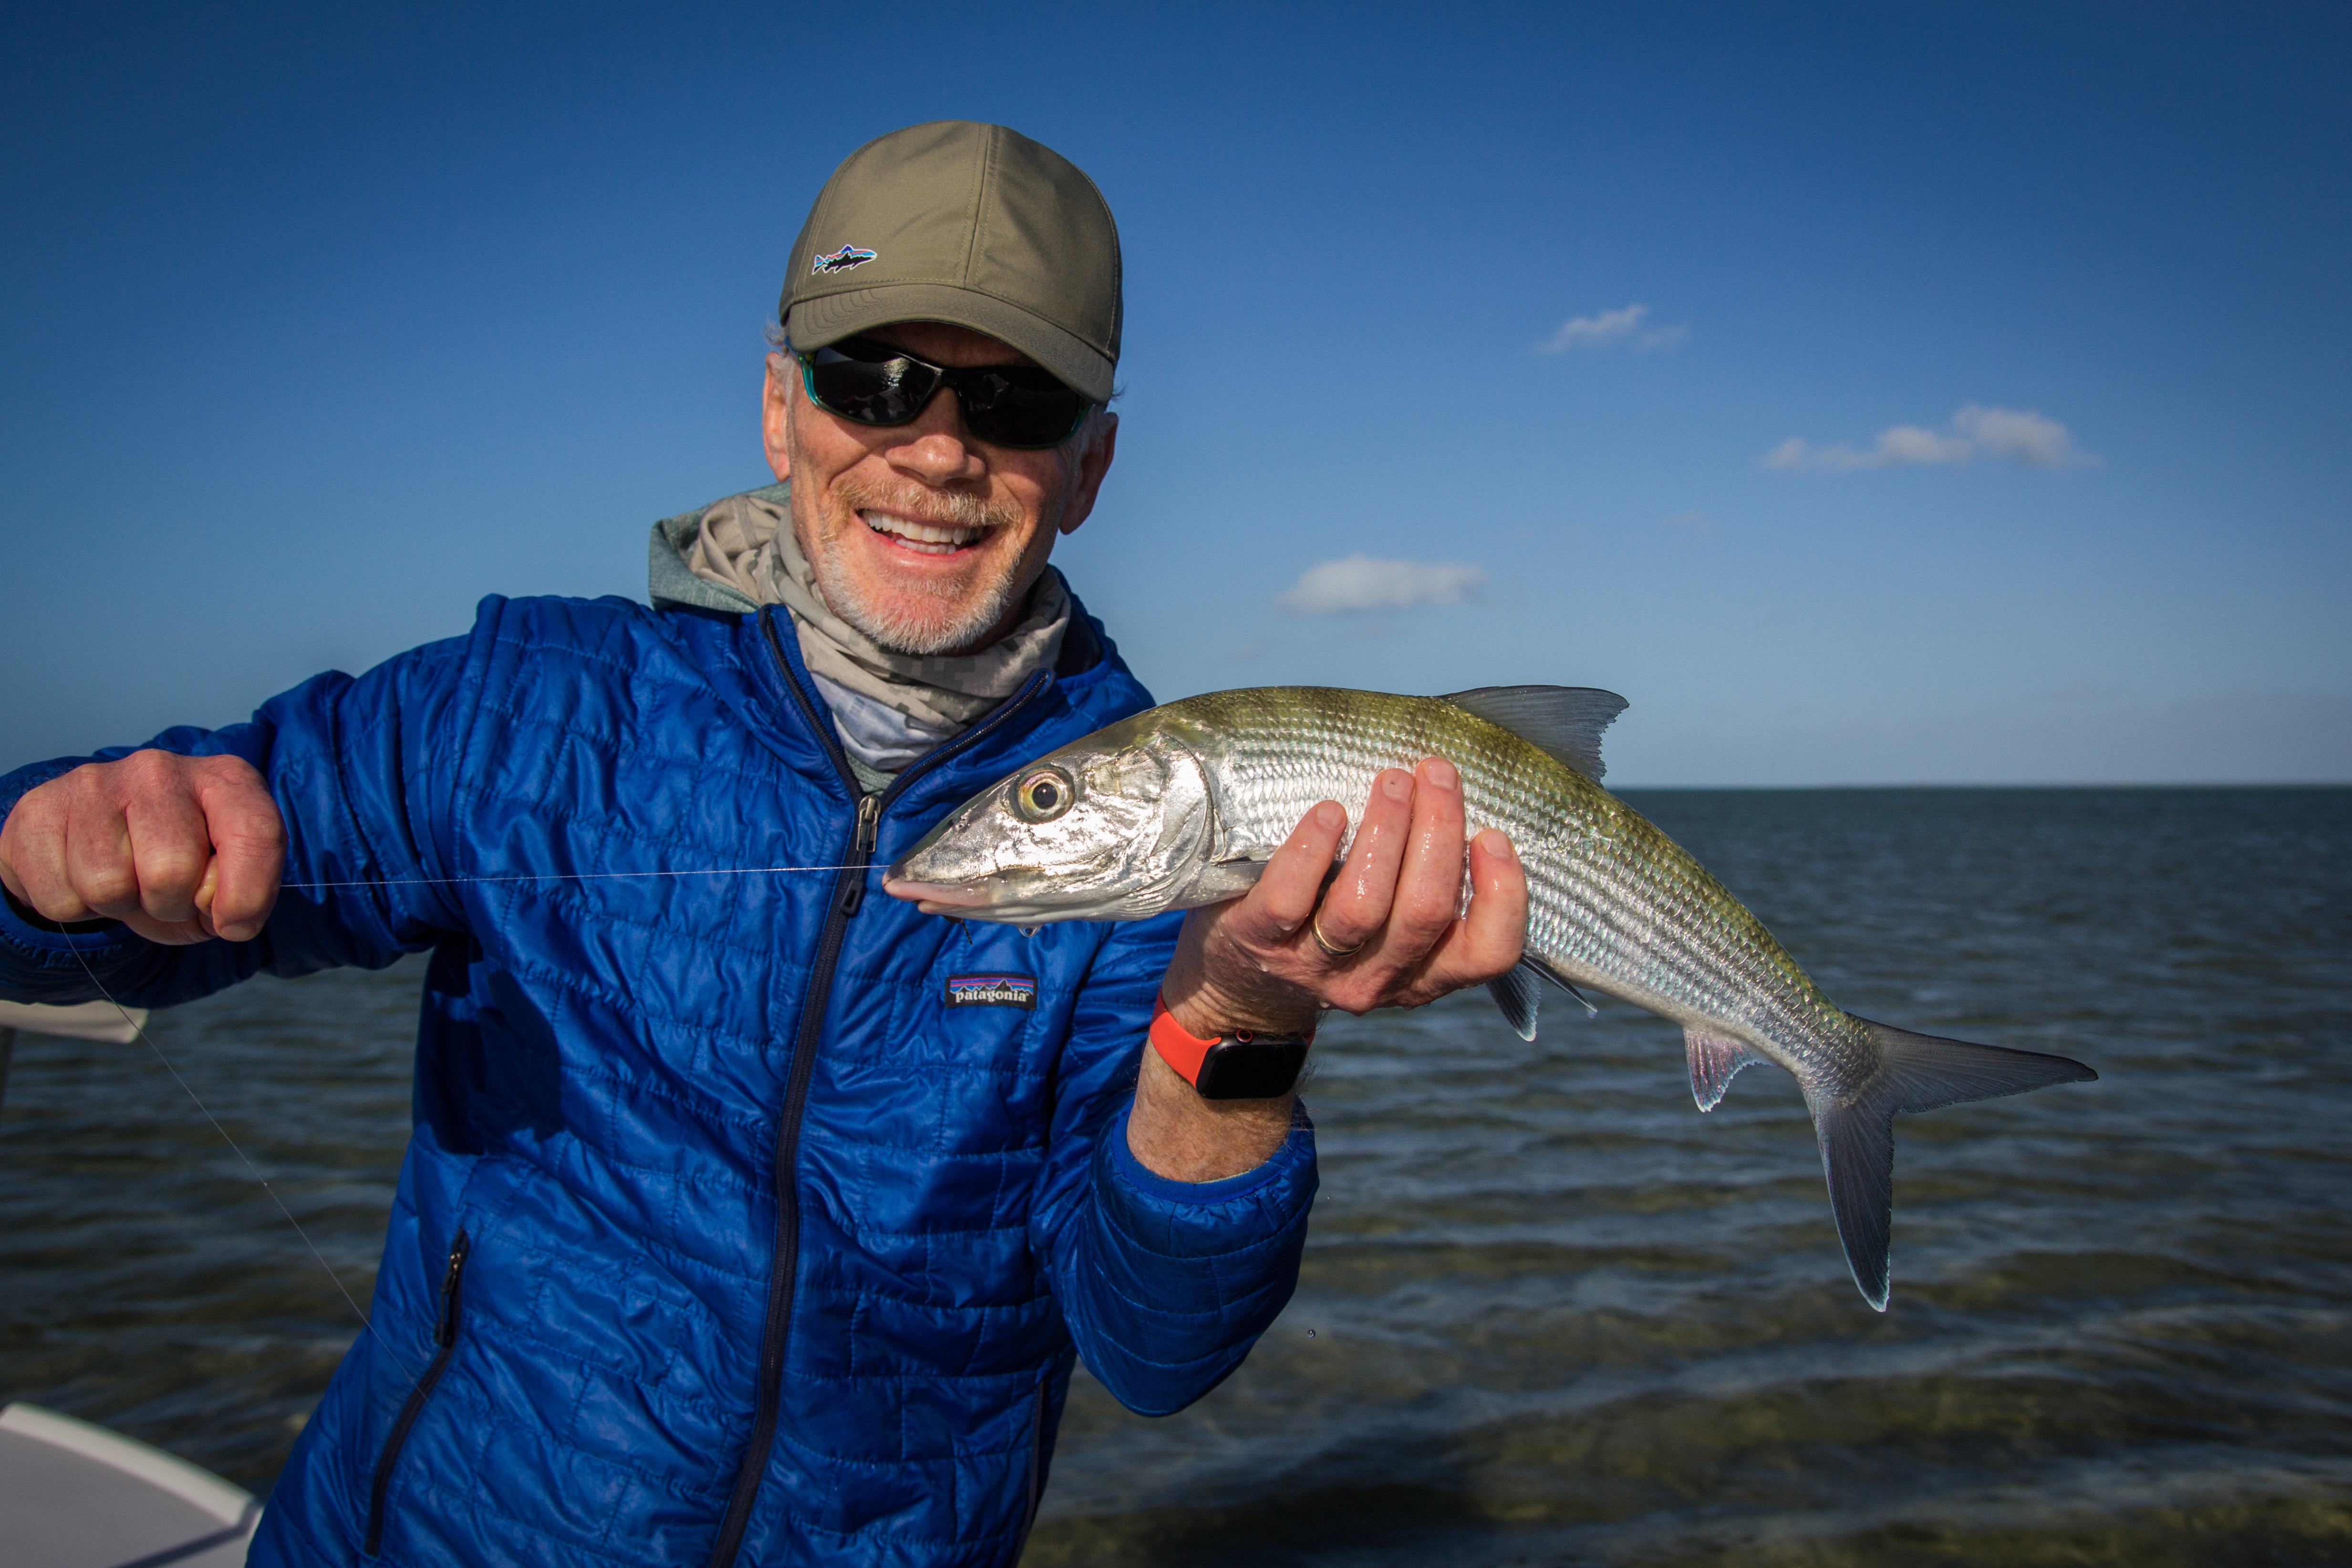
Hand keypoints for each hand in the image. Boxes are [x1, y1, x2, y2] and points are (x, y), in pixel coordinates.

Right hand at [0, 751, 285, 944]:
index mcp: (225, 780)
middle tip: (164, 894)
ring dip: (120, 907)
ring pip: (109, 886)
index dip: (249, 896)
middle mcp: (160, 770)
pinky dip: (75, 907)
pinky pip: (60, 897)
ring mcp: (95, 783)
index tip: (235, 922)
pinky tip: (82, 875)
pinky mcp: (39, 808)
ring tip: (124, 881)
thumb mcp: (226, 881)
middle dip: (170, 905)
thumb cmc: (180, 865)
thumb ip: (243, 894)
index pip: (256, 833)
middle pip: (171, 872)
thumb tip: (224, 913)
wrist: (98, 841)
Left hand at [1161, 756, 1528, 1039]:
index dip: (1503, 897)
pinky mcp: (1261, 944)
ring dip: (1384, 833)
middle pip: (1424, 913)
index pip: (1487, 954)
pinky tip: (1328, 812)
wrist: (1240, 980)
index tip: (1493, 835)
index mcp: (1425, 972)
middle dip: (1438, 832)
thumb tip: (1456, 796)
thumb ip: (1425, 879)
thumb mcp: (1392, 920)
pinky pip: (1289, 899)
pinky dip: (1312, 849)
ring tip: (1392, 781)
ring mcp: (1317, 968)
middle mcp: (1378, 979)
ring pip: (1362, 907)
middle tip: (1436, 772)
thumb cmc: (1332, 923)